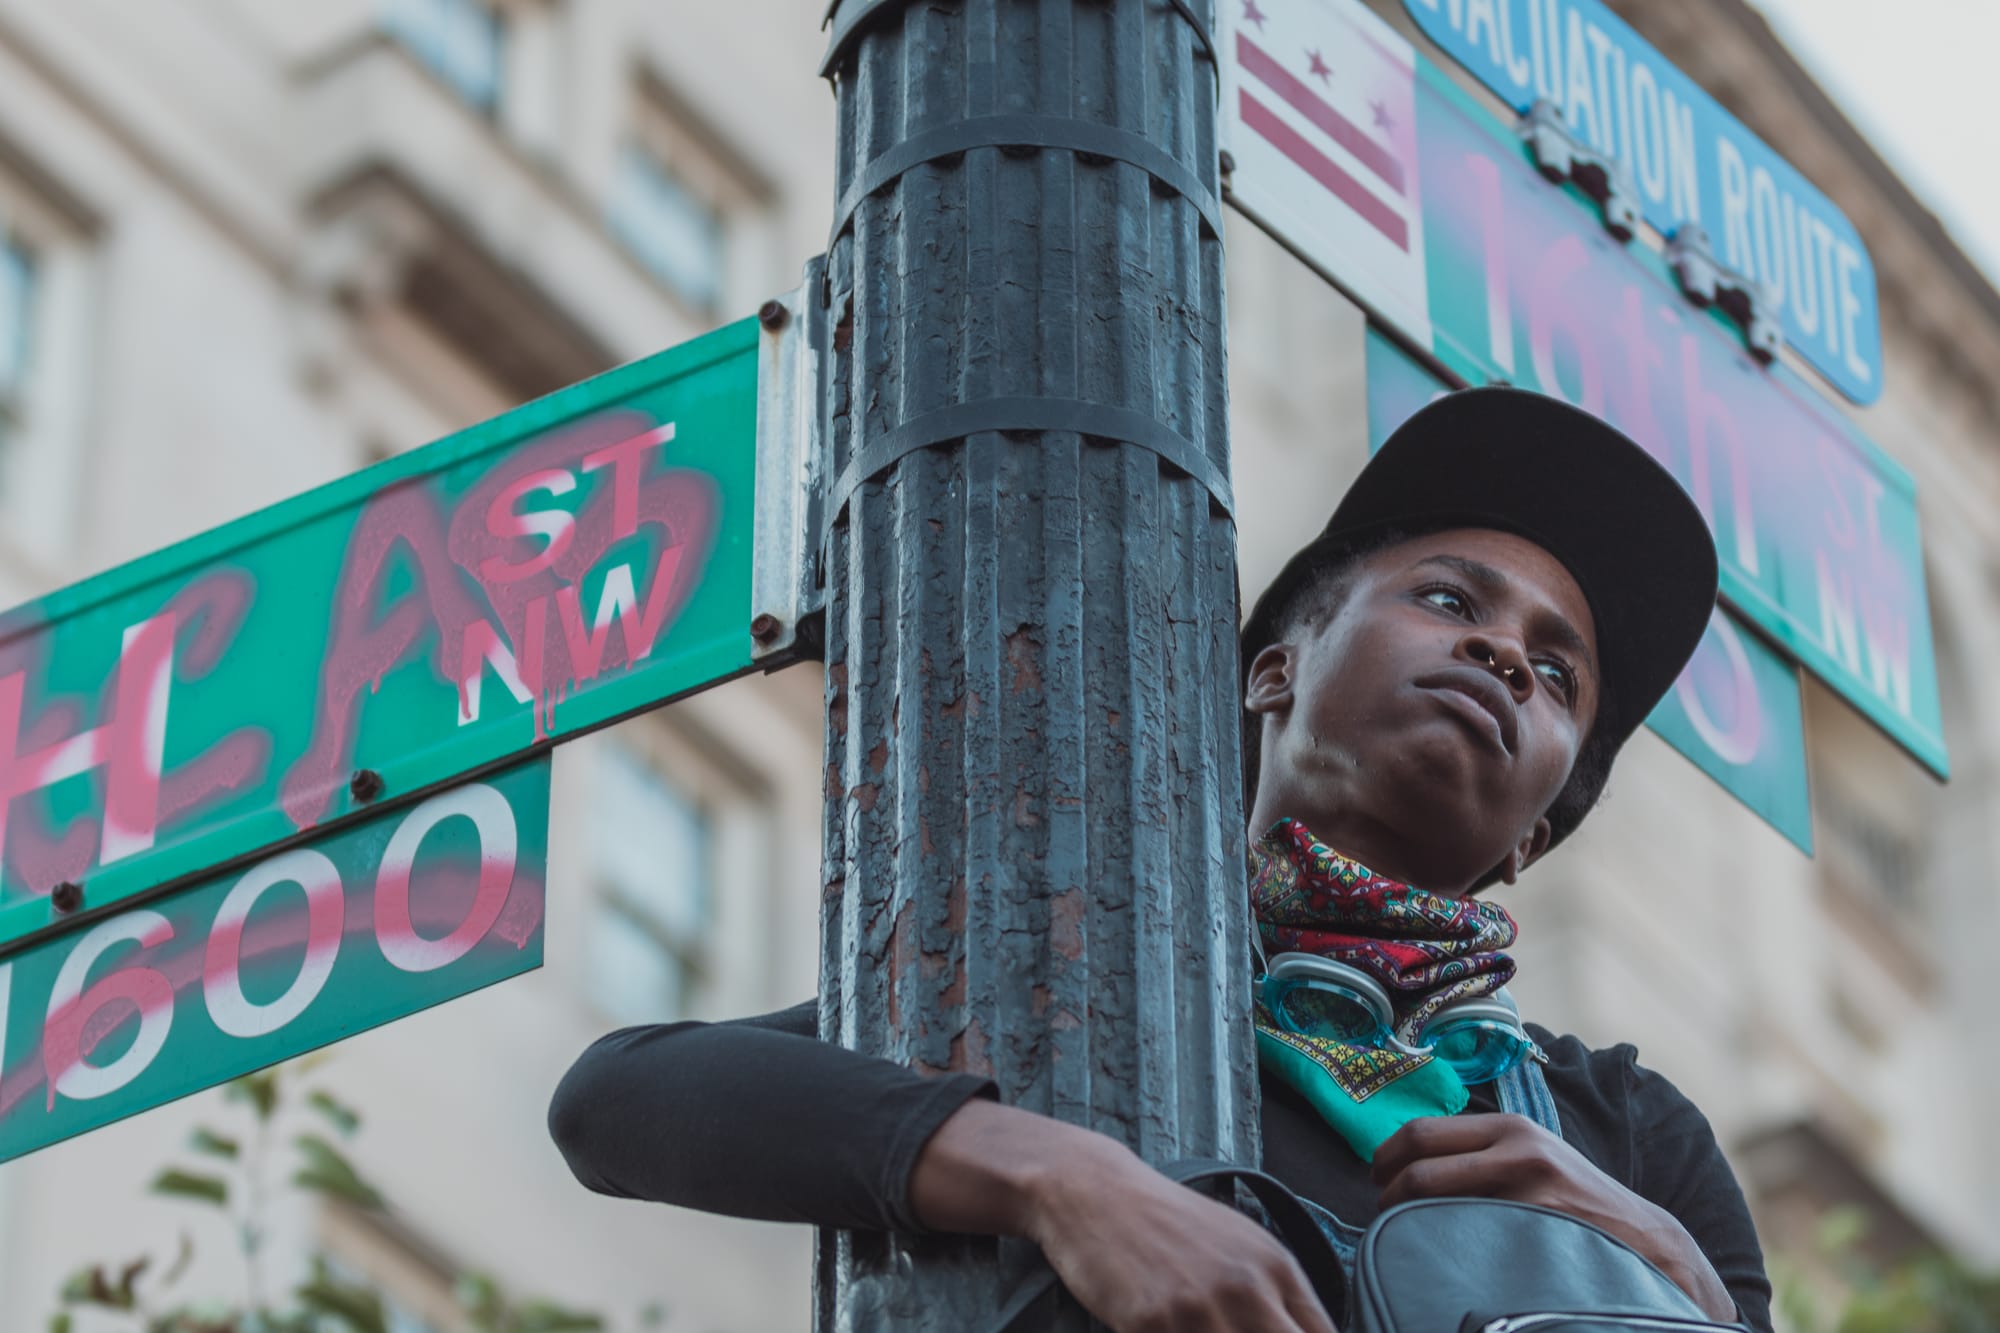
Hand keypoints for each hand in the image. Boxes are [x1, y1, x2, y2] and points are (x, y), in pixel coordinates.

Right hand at [911, 1099, 1335, 1332]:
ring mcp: (1198, 1308)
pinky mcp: (1151, 1323)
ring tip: (1191, 1327)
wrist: (1094, 1190)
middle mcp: (1245, 1288)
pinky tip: (1163, 1331)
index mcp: (1275, 1267)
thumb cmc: (1166, 1220)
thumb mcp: (1238, 1241)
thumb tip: (1305, 1331)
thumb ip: (1277, 1291)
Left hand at [1371, 1114, 1736, 1321]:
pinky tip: (1444, 1257)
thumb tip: (1411, 1162)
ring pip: (1435, 1202)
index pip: (1421, 1132)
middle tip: (1382, 1210)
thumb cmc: (1575, 1201)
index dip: (1385, 1157)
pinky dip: (1443, 1247)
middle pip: (1420, 1164)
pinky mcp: (1535, 1226)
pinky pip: (1466, 1236)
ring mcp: (1526, 1189)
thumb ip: (1482, 1152)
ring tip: (1405, 1235)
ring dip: (1408, 1221)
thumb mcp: (1532, 1156)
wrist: (1644, 1240)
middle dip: (1387, 1190)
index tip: (1375, 1178)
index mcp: (1510, 1127)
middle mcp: (1516, 1148)